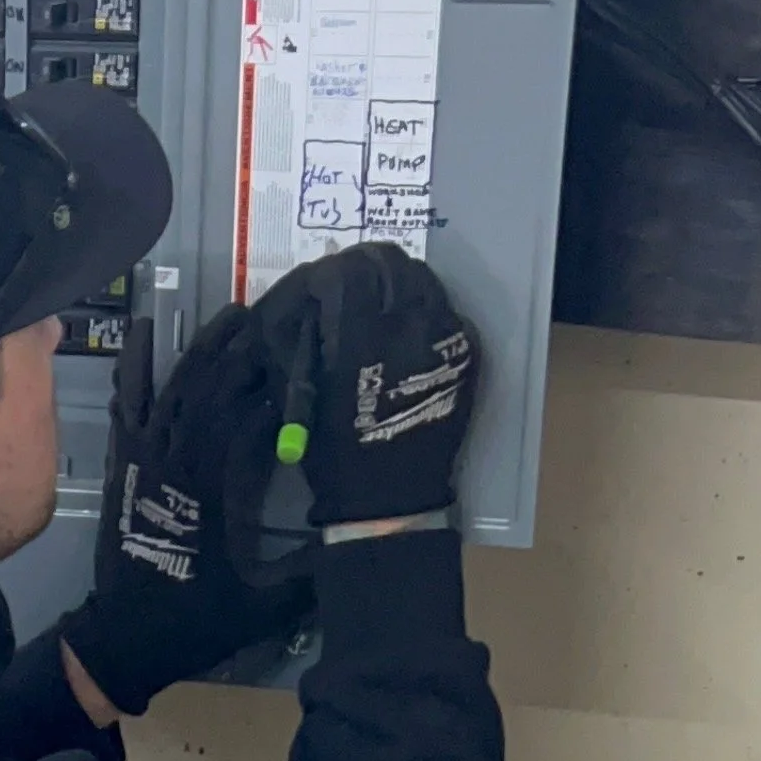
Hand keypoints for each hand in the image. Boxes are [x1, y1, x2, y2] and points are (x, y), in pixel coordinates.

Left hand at [60, 307, 313, 715]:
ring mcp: (148, 459)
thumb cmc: (196, 620)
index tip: (306, 354)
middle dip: (247, 351)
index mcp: (219, 488)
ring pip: (178, 388)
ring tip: (233, 316)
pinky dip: (134, 368)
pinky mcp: (125, 465)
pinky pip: (129, 406)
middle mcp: (182, 461)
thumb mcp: (266, 604)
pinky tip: (141, 333)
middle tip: (278, 316)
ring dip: (205, 350)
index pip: (253, 417)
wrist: (126, 641)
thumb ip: (312, 571)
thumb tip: (364, 541)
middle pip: (216, 389)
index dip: (279, 385)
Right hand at [250, 244, 478, 526]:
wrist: (388, 498)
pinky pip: (443, 310)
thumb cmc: (331, 451)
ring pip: (422, 279)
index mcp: (361, 332)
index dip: (326, 274)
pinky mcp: (466, 351)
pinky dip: (421, 312)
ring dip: (395, 285)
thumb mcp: (298, 390)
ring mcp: (445, 335)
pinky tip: (405, 335)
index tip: (317, 288)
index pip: (346, 269)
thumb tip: (299, 297)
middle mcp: (410, 322)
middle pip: (389, 262)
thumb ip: (295, 335)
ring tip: (378, 307)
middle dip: (363, 270)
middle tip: (348, 288)